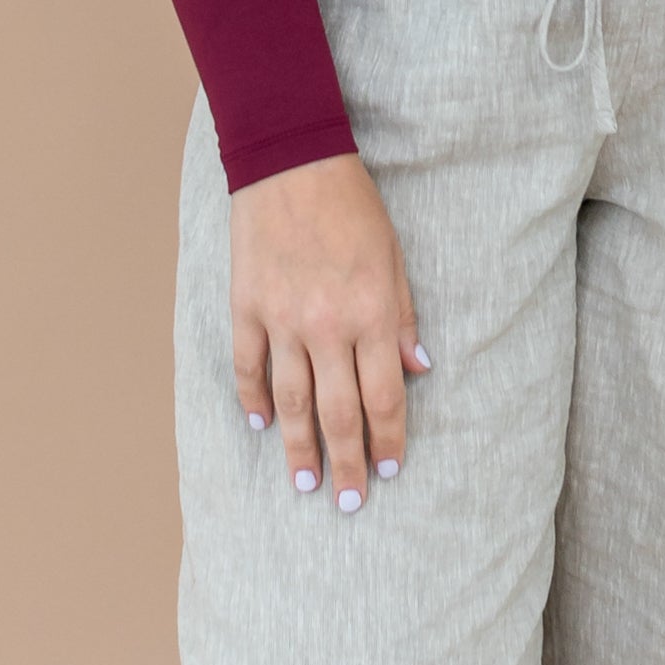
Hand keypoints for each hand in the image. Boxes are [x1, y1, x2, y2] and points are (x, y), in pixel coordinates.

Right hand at [226, 148, 429, 512]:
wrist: (292, 161)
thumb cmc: (353, 207)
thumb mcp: (394, 258)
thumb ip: (403, 317)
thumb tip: (418, 369)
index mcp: (372, 313)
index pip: (383, 397)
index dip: (387, 440)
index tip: (388, 470)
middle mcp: (327, 326)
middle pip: (337, 413)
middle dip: (347, 463)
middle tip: (349, 503)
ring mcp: (282, 319)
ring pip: (290, 402)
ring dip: (298, 448)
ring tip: (305, 483)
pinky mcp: (247, 307)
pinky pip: (248, 366)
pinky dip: (252, 397)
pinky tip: (258, 424)